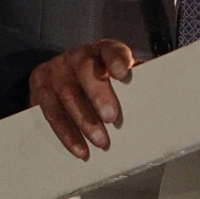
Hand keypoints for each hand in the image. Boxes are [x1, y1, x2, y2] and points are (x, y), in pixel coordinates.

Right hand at [26, 39, 134, 159]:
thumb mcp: (113, 73)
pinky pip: (51, 112)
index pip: (110, 50)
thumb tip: (159, 96)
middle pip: (86, 71)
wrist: (58, 74)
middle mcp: (77, 56)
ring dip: (84, 121)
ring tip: (100, 141)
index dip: (117, 59)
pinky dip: (66, 133)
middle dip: (99, 94)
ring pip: (68, 94)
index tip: (124, 73)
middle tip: (111, 117)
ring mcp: (56, 70)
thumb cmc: (96, 77)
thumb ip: (133, 81)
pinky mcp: (40, 87)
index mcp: (100, 50)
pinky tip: (79, 148)